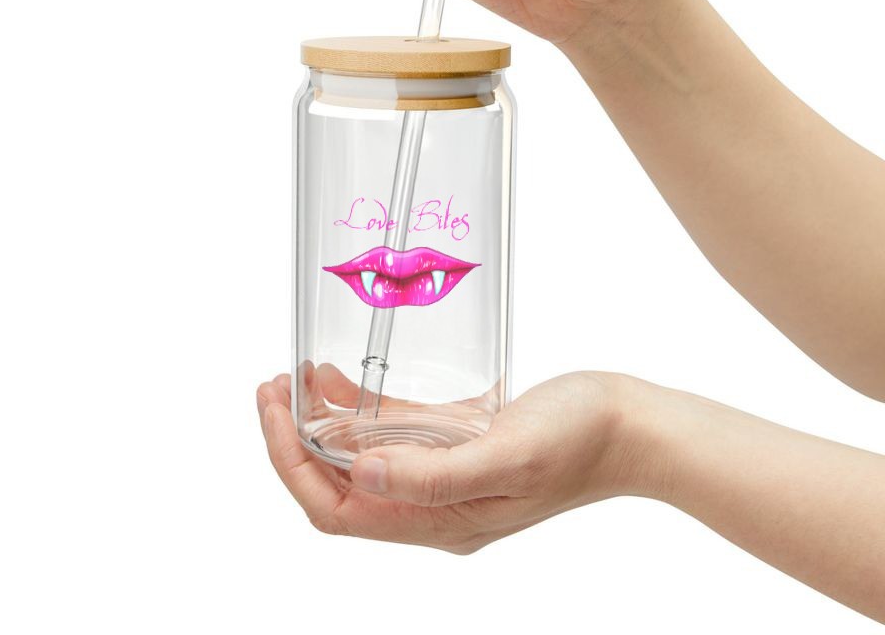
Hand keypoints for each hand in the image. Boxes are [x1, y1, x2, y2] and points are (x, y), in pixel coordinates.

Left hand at [256, 369, 645, 553]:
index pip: (337, 509)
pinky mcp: (458, 443)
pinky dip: (359, 411)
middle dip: (294, 440)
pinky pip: (393, 434)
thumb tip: (357, 475)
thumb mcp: (507, 456)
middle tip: (271, 388)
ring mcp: (444, 474)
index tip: (271, 410)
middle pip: (338, 485)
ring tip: (292, 380)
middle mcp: (432, 504)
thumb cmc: (579, 441)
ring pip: (360, 459)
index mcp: (438, 522)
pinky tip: (340, 380)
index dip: (291, 464)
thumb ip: (433, 475)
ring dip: (321, 423)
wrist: (629, 425)